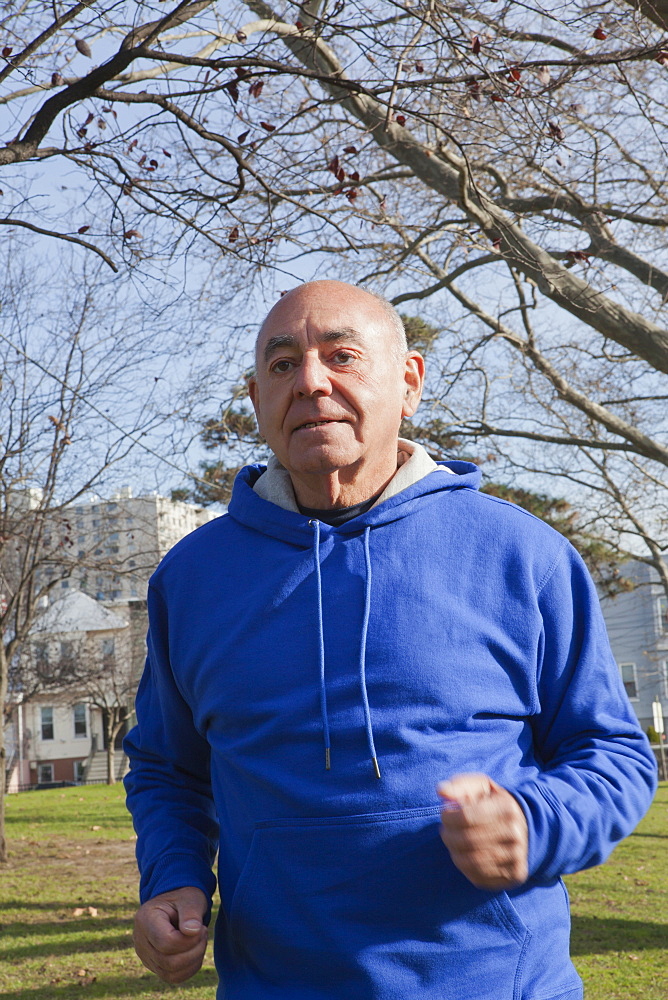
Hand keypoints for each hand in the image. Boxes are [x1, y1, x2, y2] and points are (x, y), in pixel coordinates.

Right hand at [133, 885, 208, 983]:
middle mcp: (140, 940)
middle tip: (203, 933)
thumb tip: (193, 931)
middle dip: (193, 951)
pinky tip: (195, 951)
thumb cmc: (184, 899)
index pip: (166, 942)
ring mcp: (145, 955)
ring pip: (170, 973)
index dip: (188, 941)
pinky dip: (189, 969)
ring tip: (199, 941)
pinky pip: (172, 977)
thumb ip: (191, 913)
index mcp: (145, 918)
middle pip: (168, 962)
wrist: (176, 905)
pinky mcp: (154, 965)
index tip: (201, 927)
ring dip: (193, 960)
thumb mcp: (190, 898)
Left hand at [438, 772, 528, 891]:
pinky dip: (464, 868)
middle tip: (444, 830)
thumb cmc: (495, 804)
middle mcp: (515, 834)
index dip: (448, 817)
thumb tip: (442, 792)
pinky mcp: (515, 875)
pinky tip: (464, 856)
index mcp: (507, 808)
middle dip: (448, 836)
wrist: (526, 825)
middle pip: (467, 840)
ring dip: (454, 852)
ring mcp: (517, 857)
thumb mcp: (481, 787)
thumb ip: (460, 785)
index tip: (444, 814)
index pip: (466, 817)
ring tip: (452, 843)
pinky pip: (480, 877)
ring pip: (471, 861)